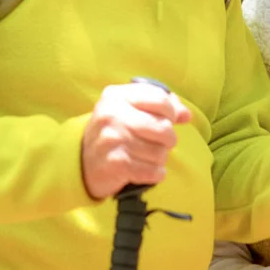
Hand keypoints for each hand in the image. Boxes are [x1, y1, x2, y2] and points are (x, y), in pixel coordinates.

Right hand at [81, 83, 191, 199]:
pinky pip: (152, 171)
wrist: (82, 161)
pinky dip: (156, 173)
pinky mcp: (116, 164)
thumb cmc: (114, 131)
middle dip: (169, 139)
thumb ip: (160, 105)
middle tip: (161, 142)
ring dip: (160, 158)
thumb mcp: (129, 109)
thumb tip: (186, 115)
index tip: (170, 119)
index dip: (172, 112)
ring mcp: (113, 139)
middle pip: (163, 128)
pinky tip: (148, 170)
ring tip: (149, 156)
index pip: (160, 99)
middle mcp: (112, 114)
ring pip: (160, 152)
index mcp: (116, 95)